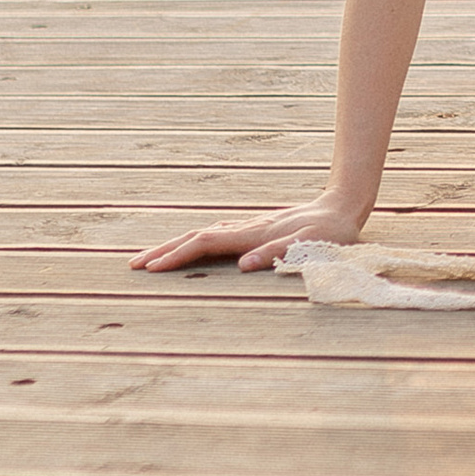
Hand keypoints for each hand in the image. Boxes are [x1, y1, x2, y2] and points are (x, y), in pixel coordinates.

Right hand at [130, 194, 367, 274]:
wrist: (342, 206)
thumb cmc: (330, 232)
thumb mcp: (312, 246)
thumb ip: (279, 254)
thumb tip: (244, 266)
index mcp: (253, 234)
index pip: (205, 244)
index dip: (178, 256)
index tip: (153, 269)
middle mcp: (245, 228)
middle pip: (194, 237)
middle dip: (163, 251)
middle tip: (133, 265)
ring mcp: (247, 227)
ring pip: (202, 235)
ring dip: (174, 246)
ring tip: (150, 259)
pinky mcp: (253, 229)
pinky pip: (214, 237)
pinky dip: (193, 243)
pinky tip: (188, 248)